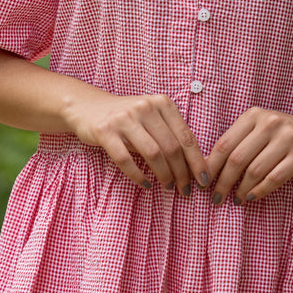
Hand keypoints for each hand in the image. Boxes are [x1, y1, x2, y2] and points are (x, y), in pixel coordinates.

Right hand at [64, 89, 208, 194]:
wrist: (87, 106)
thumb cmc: (127, 117)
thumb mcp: (151, 116)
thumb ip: (170, 133)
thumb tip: (195, 164)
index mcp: (161, 103)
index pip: (186, 136)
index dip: (197, 160)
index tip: (204, 180)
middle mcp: (145, 107)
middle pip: (171, 147)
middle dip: (182, 172)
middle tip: (185, 189)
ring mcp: (124, 118)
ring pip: (152, 153)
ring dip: (164, 175)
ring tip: (168, 187)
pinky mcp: (105, 131)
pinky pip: (125, 159)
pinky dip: (138, 176)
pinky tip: (145, 184)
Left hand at [205, 107, 292, 203]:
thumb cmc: (288, 136)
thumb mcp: (263, 130)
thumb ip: (241, 143)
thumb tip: (211, 170)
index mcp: (254, 115)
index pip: (225, 143)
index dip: (211, 165)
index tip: (202, 183)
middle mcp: (270, 122)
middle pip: (237, 159)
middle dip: (223, 182)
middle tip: (216, 198)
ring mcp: (288, 137)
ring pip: (254, 170)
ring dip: (241, 189)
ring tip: (235, 199)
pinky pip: (274, 178)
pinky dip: (260, 191)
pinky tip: (251, 198)